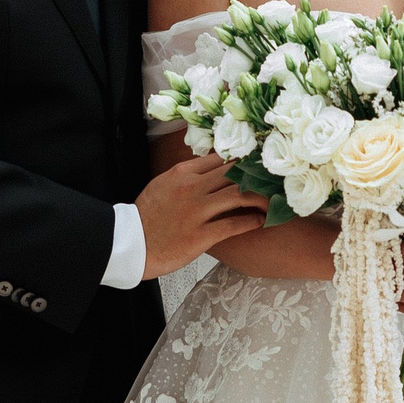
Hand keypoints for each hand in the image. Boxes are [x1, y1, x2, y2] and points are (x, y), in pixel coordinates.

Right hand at [137, 155, 266, 277]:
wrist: (131, 244)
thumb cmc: (148, 216)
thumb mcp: (163, 185)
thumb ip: (186, 175)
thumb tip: (210, 167)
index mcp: (182, 173)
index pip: (221, 158)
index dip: (243, 160)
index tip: (258, 164)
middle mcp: (191, 188)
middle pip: (235, 173)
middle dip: (258, 175)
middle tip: (273, 180)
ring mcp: (196, 211)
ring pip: (240, 195)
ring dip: (261, 198)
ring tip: (271, 202)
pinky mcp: (201, 235)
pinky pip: (234, 224)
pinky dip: (252, 221)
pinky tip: (260, 221)